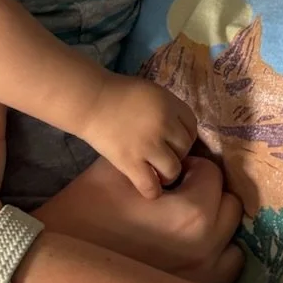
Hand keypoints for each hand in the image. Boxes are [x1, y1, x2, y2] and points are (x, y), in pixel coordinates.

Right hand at [37, 155, 243, 282]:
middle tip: (176, 198)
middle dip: (206, 195)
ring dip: (214, 226)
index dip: (189, 168)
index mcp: (192, 214)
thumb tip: (180, 152)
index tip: (168, 178)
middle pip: (228, 205)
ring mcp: (204, 278)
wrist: (59, 265)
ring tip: (181, 225)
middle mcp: (207, 248)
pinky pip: (225, 269)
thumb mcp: (118, 167)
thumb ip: (157, 157)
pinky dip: (213, 255)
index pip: (212, 174)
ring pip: (231, 239)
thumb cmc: (85, 210)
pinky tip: (183, 250)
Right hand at [82, 74, 199, 200]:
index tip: (173, 140)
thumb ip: (168, 109)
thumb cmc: (119, 94)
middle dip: (177, 153)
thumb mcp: (152, 93)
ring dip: (168, 173)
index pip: (192, 127)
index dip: (184, 135)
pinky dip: (152, 190)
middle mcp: (164, 125)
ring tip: (158, 172)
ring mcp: (148, 145)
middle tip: (162, 154)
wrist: (90, 101)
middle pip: (185, 147)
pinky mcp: (131, 162)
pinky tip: (149, 186)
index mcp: (170, 105)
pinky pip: (151, 185)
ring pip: (173, 169)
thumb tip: (179, 131)